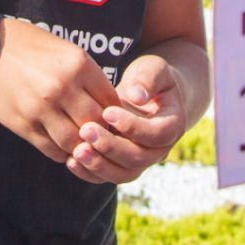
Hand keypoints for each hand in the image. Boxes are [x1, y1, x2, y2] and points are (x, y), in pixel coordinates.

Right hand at [0, 19, 119, 163]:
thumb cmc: (29, 47)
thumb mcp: (64, 51)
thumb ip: (87, 76)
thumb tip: (109, 105)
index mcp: (78, 65)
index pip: (111, 102)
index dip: (116, 115)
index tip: (114, 120)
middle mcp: (62, 87)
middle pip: (96, 125)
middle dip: (101, 134)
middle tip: (101, 136)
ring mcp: (41, 108)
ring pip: (74, 142)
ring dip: (81, 147)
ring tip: (82, 145)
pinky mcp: (23, 124)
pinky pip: (51, 149)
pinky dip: (61, 152)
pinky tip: (62, 146)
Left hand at [65, 54, 188, 184]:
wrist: (143, 94)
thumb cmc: (149, 78)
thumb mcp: (153, 69)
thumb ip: (148, 79)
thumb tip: (137, 96)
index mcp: (172, 126)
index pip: (156, 134)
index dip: (133, 127)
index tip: (107, 112)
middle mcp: (159, 150)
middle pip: (138, 158)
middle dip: (111, 147)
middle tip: (86, 130)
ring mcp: (141, 161)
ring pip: (123, 173)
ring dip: (99, 165)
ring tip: (77, 150)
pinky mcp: (122, 166)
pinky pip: (107, 176)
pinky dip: (90, 172)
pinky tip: (71, 160)